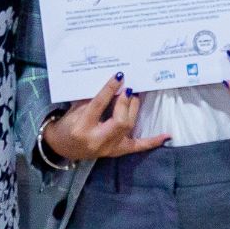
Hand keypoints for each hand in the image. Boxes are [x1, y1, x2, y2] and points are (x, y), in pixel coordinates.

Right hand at [40, 74, 168, 161]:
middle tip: (129, 89)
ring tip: (135, 96)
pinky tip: (167, 135)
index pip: (99, 105)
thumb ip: (92, 97)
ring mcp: (108, 149)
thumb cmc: (66, 125)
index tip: (120, 76)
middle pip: (120, 121)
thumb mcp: (74, 109)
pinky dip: (152, 141)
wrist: (62, 147)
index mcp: (82, 126)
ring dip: (134, 109)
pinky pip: (137, 147)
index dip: (110, 89)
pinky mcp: (116, 152)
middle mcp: (97, 140)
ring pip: (128, 128)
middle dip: (126, 102)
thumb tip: (114, 82)